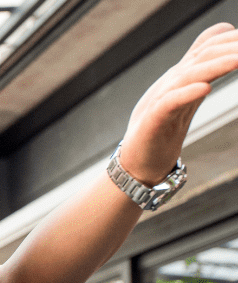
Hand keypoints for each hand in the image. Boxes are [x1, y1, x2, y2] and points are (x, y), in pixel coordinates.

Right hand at [120, 23, 237, 183]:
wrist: (139, 158)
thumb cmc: (165, 125)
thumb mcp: (189, 93)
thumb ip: (205, 73)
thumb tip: (232, 56)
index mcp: (184, 74)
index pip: (207, 45)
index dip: (230, 38)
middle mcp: (173, 81)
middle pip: (202, 55)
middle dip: (230, 48)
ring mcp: (162, 99)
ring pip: (188, 76)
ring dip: (215, 66)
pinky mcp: (153, 120)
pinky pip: (169, 103)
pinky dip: (186, 93)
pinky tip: (205, 89)